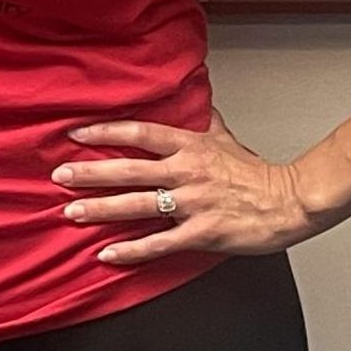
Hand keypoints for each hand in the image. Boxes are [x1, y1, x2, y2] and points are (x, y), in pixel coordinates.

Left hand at [52, 110, 313, 263]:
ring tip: (72, 212)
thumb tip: (194, 95)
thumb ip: (202, 118)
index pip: (138, 132)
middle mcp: (185, 171)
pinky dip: (132, 250)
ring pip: (138, 205)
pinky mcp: (202, 233)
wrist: (290, 202)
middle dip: (91, 173)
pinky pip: (160, 242)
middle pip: (129, 169)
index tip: (75, 134)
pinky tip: (108, 254)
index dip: (104, 132)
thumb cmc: (256, 172)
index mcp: (188, 145)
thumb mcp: (225, 137)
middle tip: (60, 176)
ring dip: (101, 209)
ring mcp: (192, 203)